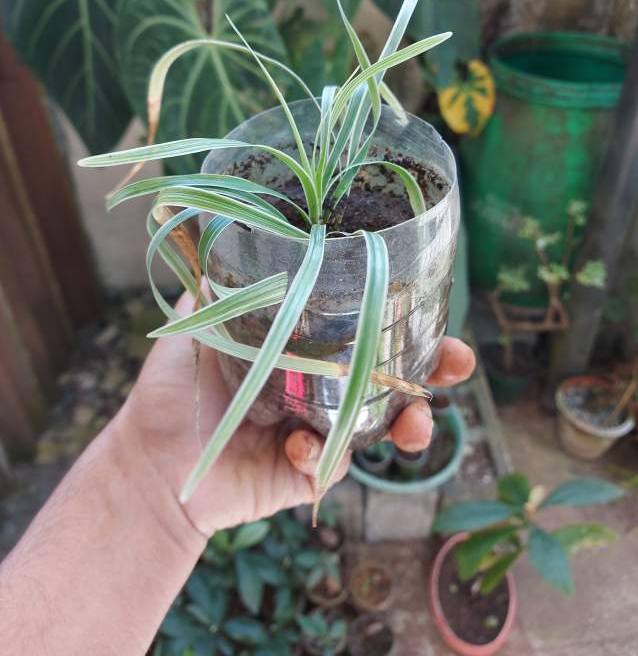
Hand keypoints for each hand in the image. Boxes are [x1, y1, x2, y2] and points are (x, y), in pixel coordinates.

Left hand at [120, 290, 474, 537]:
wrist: (151, 461)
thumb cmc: (173, 389)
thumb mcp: (199, 325)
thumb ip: (224, 286)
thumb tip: (236, 230)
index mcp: (307, 349)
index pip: (368, 327)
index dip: (406, 318)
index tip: (436, 306)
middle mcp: (324, 388)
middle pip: (396, 375)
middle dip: (436, 370)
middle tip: (456, 362)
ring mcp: (322, 432)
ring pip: (386, 426)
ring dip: (414, 424)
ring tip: (416, 423)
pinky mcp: (310, 473)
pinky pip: (335, 464)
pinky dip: (322, 454)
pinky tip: (296, 444)